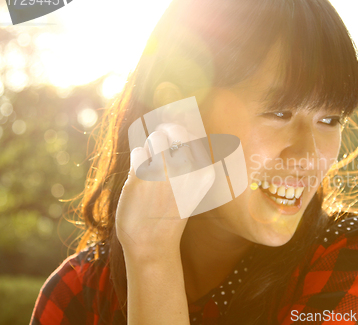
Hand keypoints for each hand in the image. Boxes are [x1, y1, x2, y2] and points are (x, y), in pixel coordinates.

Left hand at [115, 123, 213, 262]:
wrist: (153, 243)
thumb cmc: (171, 212)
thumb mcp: (193, 187)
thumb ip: (190, 159)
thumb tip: (176, 127)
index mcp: (206, 172)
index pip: (193, 134)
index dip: (179, 134)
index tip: (172, 144)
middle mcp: (190, 168)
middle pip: (173, 129)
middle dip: (164, 136)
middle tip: (159, 150)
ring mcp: (166, 169)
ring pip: (154, 137)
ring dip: (149, 150)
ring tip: (151, 171)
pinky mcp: (143, 173)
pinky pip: (138, 151)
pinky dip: (137, 162)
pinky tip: (141, 180)